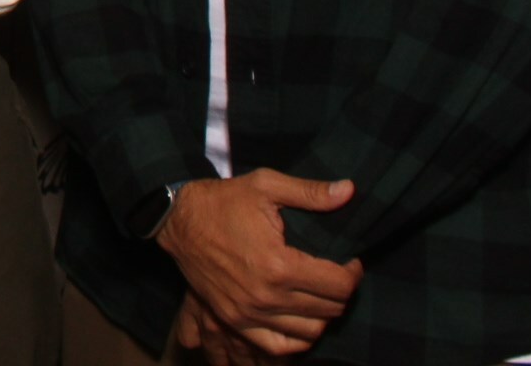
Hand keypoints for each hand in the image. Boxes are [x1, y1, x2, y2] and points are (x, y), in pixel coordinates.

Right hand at [159, 171, 361, 353]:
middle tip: (334, 273)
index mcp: (279, 264)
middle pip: (330, 310)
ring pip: (310, 331)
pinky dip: (297, 337)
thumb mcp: (265, 185)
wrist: (177, 219)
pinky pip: (280, 345)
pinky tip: (299, 317)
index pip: (339, 286)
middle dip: (340, 291)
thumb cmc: (222, 200)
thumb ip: (310, 192)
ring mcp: (249, 312)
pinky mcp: (235, 319)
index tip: (350, 262)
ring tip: (317, 292)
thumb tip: (349, 190)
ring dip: (322, 313)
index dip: (353, 273)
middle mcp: (267, 296)